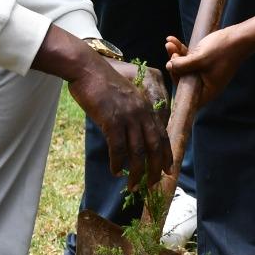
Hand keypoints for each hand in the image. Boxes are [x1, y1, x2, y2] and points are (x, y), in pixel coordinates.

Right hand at [67, 56, 172, 188]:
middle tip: (152, 184)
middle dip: (155, 168)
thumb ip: (131, 114)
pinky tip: (115, 171)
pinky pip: (118, 148)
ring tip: (132, 185)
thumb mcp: (124, 96)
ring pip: (137, 152)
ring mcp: (128, 117)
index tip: (168, 169)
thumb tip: (129, 137)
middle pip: (154, 146)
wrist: (87, 69)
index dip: (166, 154)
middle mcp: (141, 113)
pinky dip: (117, 163)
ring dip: (136, 172)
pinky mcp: (112, 121)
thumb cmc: (102, 82)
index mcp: (146, 106)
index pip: (162, 134)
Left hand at [165, 28, 249, 106]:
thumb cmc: (222, 50)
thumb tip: (168, 67)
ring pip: (186, 67)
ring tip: (170, 43)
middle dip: (174, 64)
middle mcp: (206, 84)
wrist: (240, 37)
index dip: (176, 80)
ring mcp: (206, 73)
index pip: (186, 93)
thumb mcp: (199, 59)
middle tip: (171, 51)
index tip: (172, 66)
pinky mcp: (206, 63)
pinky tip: (173, 40)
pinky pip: (191, 59)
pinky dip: (182, 51)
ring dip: (176, 54)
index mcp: (207, 90)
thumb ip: (182, 65)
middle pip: (184, 78)